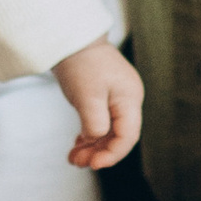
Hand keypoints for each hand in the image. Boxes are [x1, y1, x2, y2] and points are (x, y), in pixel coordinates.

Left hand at [56, 39, 143, 169]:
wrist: (70, 36)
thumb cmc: (80, 62)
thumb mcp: (87, 96)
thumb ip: (95, 122)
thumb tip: (96, 140)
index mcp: (129, 98)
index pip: (128, 136)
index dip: (113, 154)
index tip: (94, 164)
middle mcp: (126, 99)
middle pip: (119, 135)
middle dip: (99, 152)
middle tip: (78, 162)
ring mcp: (115, 97)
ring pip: (108, 131)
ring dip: (92, 146)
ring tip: (74, 158)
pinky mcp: (103, 95)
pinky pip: (100, 122)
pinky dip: (89, 135)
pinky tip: (78, 144)